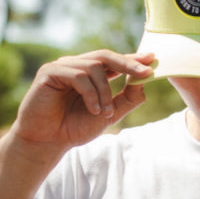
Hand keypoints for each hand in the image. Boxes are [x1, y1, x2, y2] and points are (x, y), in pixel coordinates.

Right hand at [11, 50, 154, 153]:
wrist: (47, 142)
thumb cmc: (73, 128)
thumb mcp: (108, 115)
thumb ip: (126, 100)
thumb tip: (143, 83)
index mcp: (88, 74)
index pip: (113, 61)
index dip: (132, 59)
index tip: (152, 59)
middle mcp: (75, 66)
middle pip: (105, 56)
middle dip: (128, 64)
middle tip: (145, 72)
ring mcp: (61, 67)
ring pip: (94, 67)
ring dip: (105, 92)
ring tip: (104, 113)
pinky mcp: (49, 73)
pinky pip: (78, 75)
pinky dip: (90, 93)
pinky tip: (93, 110)